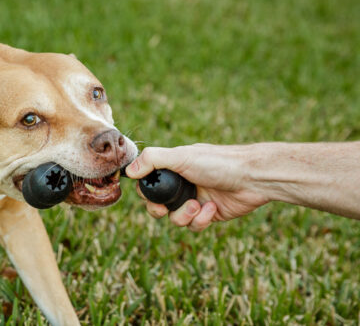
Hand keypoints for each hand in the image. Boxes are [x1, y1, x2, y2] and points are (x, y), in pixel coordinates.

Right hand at [127, 144, 269, 231]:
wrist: (253, 178)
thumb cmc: (218, 162)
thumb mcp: (182, 156)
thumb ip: (153, 160)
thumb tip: (129, 171)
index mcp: (173, 167)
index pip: (148, 183)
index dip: (146, 193)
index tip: (150, 196)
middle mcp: (182, 184)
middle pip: (157, 205)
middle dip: (159, 210)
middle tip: (164, 209)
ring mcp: (195, 199)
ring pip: (175, 219)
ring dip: (183, 215)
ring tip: (198, 206)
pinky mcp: (209, 214)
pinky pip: (195, 225)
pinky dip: (201, 220)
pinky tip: (213, 209)